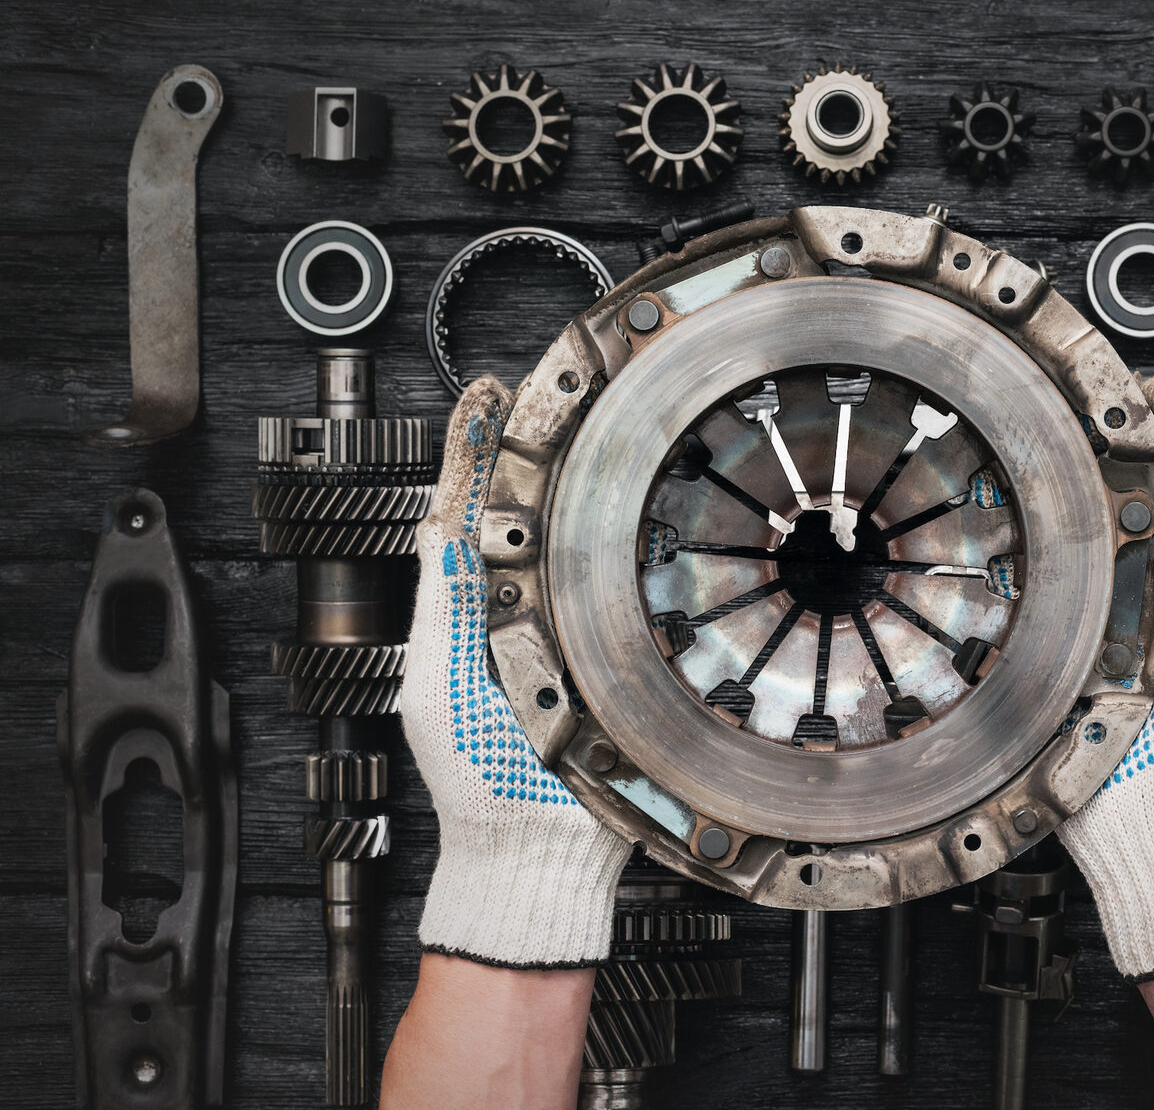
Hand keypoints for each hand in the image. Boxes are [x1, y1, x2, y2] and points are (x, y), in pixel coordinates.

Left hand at [400, 377, 630, 967]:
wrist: (539, 849)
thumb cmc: (484, 782)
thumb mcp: (438, 682)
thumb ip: (441, 603)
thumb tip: (439, 523)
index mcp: (464, 620)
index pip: (465, 518)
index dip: (473, 453)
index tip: (482, 401)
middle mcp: (516, 620)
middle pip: (518, 521)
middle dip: (522, 455)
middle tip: (528, 393)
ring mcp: (566, 638)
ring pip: (569, 550)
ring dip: (569, 490)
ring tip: (570, 429)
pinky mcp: (612, 660)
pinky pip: (617, 591)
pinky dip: (619, 547)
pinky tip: (627, 511)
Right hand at [1059, 374, 1153, 980]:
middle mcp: (1147, 604)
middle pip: (1127, 506)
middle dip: (1112, 445)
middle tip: (1094, 390)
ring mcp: (1096, 628)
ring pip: (1075, 542)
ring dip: (1058, 488)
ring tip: (1046, 433)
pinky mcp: (1052, 657)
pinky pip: (1030, 596)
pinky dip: (1013, 555)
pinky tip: (1000, 514)